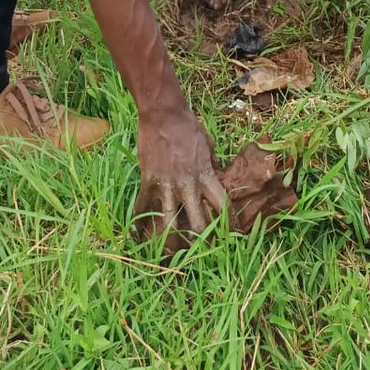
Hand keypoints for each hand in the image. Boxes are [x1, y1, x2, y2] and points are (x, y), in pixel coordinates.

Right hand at [134, 104, 225, 249]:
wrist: (163, 113)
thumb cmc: (189, 126)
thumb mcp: (208, 147)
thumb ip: (211, 168)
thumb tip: (216, 181)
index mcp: (206, 175)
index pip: (223, 207)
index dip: (230, 225)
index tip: (233, 236)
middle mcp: (187, 185)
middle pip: (197, 225)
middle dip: (200, 243)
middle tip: (201, 255)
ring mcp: (166, 185)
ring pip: (168, 223)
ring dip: (169, 242)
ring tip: (169, 256)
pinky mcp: (148, 181)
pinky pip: (142, 207)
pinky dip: (138, 223)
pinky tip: (136, 236)